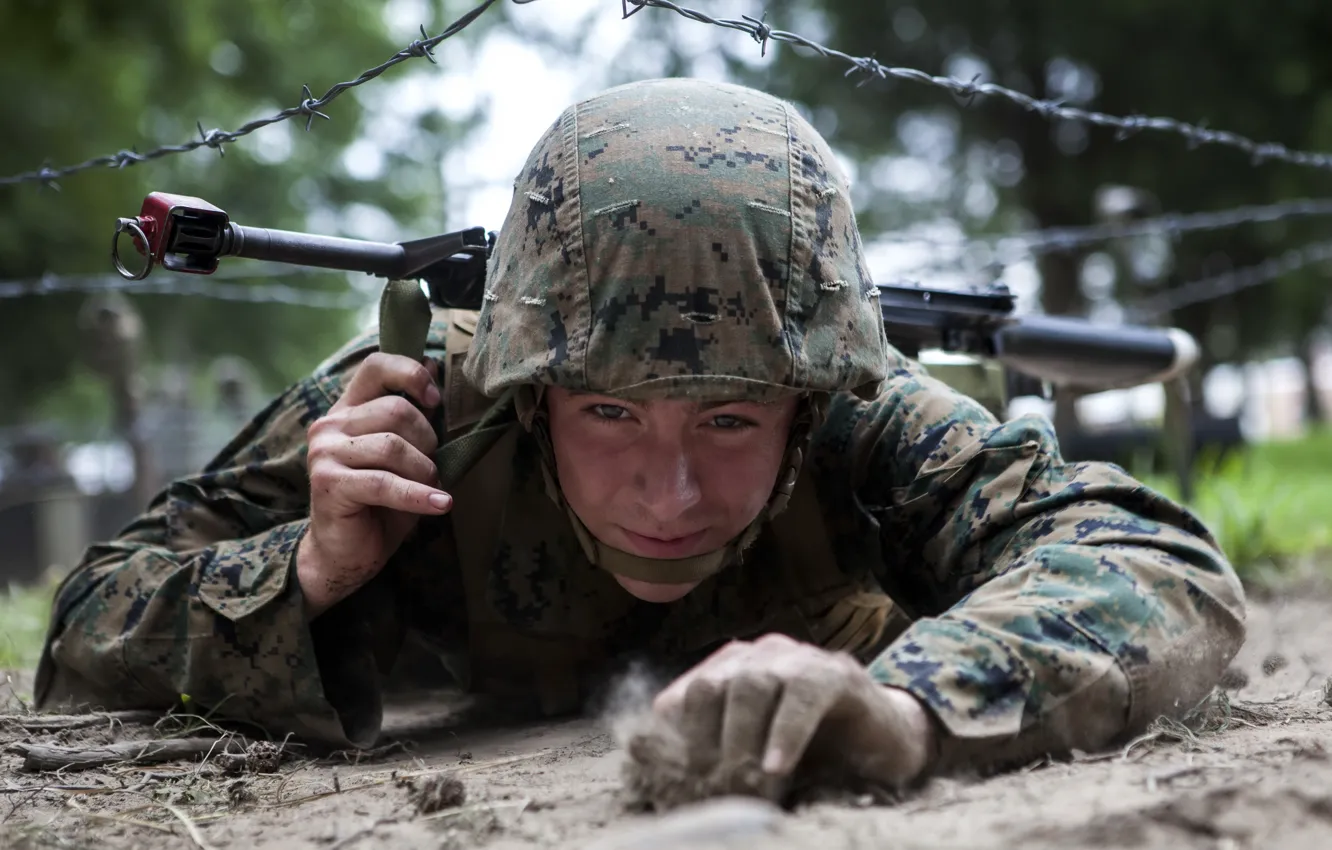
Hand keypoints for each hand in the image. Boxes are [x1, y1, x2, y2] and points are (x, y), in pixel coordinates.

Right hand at [297, 352, 450, 616]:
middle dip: (427, 441)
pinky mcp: (329, 483)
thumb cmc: (379, 502)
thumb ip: (413, 415)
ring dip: (424, 471)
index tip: (434, 399)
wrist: (345, 552)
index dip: (410, 374)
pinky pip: (386, 483)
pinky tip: (440, 504)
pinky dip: (419, 495)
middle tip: (430, 468)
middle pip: (396, 410)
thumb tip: (434, 365)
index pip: (376, 366)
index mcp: (347, 409)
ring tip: (430, 488)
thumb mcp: (403, 454)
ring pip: (393, 446)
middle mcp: (330, 425)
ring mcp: (324, 453)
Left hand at [650, 633, 934, 794]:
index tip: (671, 780)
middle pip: (712, 687)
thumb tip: (669, 783)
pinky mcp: (835, 673)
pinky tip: (776, 767)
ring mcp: (796, 658)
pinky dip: (785, 733)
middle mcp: (758, 656)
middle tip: (709, 785)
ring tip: (744, 781)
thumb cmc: (813, 751)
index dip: (674, 739)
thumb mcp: (756, 756)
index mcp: (729, 671)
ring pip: (751, 685)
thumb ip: (719, 757)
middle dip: (705, 740)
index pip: (684, 695)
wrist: (885, 741)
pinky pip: (802, 696)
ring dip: (741, 739)